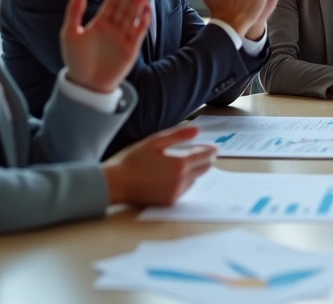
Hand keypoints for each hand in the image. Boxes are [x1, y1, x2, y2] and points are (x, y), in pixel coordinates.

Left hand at [60, 0, 151, 93]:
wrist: (85, 84)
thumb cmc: (76, 60)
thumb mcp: (70, 34)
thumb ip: (74, 13)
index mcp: (100, 23)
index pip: (112, 4)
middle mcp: (113, 28)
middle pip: (124, 8)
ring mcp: (123, 38)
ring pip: (133, 17)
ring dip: (139, 5)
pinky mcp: (131, 49)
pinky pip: (139, 32)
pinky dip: (143, 22)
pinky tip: (147, 12)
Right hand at [102, 125, 216, 205]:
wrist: (118, 184)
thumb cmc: (134, 161)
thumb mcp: (155, 142)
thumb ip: (178, 135)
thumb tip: (198, 130)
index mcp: (180, 164)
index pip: (204, 156)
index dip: (210, 151)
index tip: (214, 147)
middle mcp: (182, 180)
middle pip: (204, 169)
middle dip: (205, 161)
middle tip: (204, 154)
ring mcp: (177, 192)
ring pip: (194, 180)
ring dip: (194, 172)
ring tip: (185, 163)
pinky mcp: (170, 201)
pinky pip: (184, 189)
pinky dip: (184, 182)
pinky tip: (174, 176)